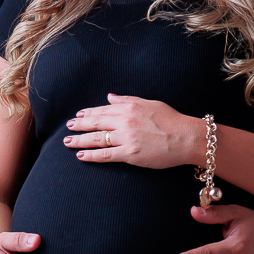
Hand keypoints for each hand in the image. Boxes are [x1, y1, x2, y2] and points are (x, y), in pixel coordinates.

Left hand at [63, 94, 200, 169]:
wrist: (186, 137)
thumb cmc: (172, 120)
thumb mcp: (150, 103)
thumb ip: (128, 100)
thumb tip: (110, 97)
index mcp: (130, 107)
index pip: (103, 110)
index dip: (89, 113)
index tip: (79, 115)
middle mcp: (125, 121)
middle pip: (96, 123)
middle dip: (80, 125)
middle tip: (69, 127)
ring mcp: (126, 138)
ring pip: (97, 139)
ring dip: (80, 140)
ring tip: (68, 142)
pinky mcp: (130, 154)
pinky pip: (106, 155)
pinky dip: (92, 156)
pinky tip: (81, 156)